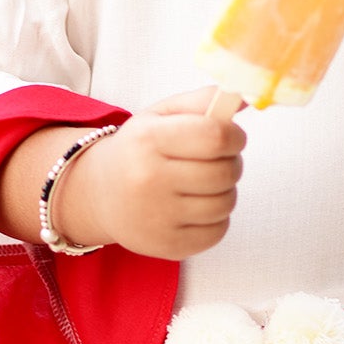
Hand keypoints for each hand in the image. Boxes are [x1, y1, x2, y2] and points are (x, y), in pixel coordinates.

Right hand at [53, 87, 245, 259]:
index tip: (231, 137)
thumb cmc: (137, 151)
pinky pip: (218, 231)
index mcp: (148, 140)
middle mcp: (149, 179)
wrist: (98, 194)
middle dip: (231, 163)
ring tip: (204, 184)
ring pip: (225, 203)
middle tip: (217, 160)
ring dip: (225, 191)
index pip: (215, 136)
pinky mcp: (167, 246)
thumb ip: (203, 102)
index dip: (234, 136)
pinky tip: (196, 207)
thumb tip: (246, 98)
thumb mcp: (160, 115)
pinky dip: (216, 218)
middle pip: (224, 172)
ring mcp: (157, 217)